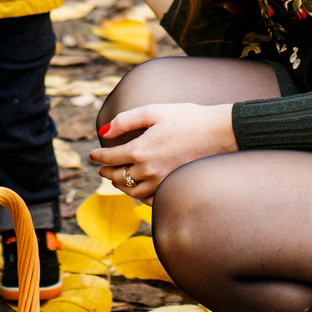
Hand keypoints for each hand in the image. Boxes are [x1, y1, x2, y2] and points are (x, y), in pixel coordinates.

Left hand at [90, 102, 234, 200]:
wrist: (219, 133)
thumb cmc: (188, 118)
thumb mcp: (153, 111)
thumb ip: (125, 120)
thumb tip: (104, 131)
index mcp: (140, 150)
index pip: (109, 158)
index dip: (97, 157)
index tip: (92, 155)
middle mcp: (148, 171)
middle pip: (117, 177)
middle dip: (106, 172)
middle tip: (102, 168)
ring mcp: (161, 182)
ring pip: (131, 191)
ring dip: (120, 185)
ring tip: (116, 180)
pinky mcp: (173, 187)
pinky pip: (150, 200)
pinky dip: (139, 196)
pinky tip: (138, 190)